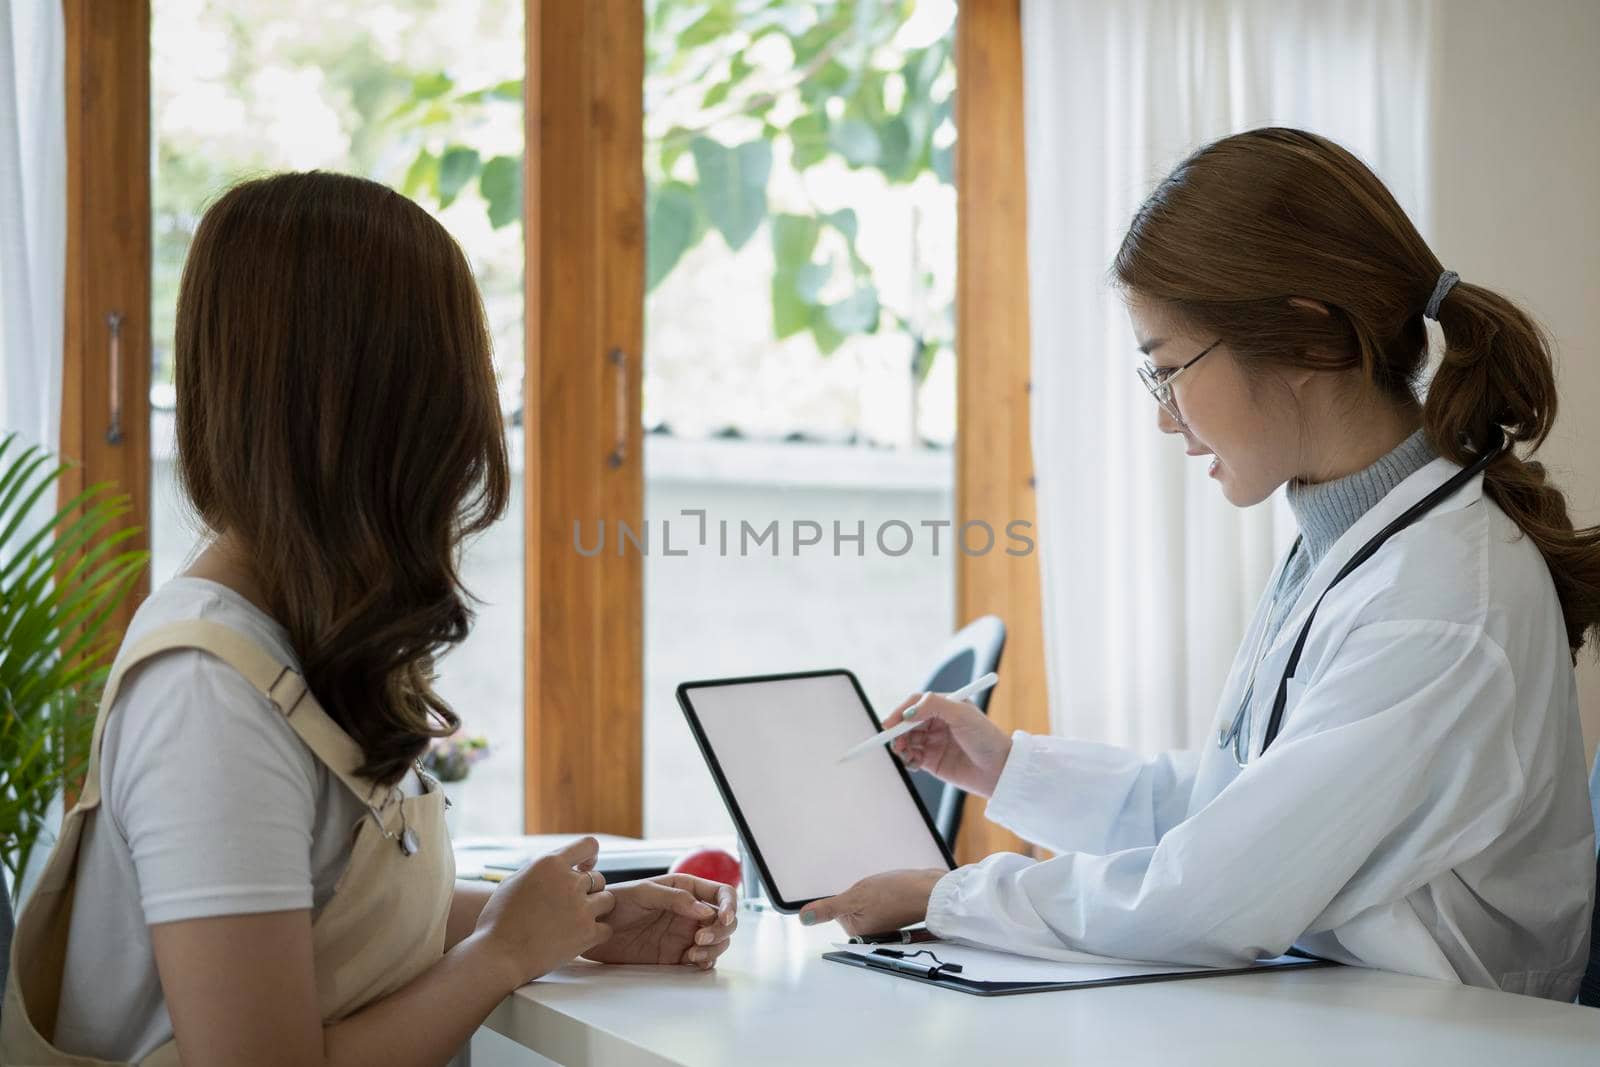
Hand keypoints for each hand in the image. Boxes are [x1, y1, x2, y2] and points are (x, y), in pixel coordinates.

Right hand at [472, 836, 615, 986]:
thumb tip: (558, 865)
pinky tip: (581, 937)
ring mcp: (581, 908)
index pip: (589, 845)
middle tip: (571, 905)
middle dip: (588, 889)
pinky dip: (597, 933)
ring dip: (596, 909)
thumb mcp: (514, 881)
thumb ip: (541, 871)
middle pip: (598, 878)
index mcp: (550, 864)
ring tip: (576, 920)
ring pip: (608, 900)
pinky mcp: (587, 933)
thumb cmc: (498, 920)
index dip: (589, 857)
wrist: (497, 956)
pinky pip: (607, 928)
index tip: (583, 868)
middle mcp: (569, 882)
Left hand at [582, 874, 738, 969]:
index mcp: (686, 889)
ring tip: (694, 953)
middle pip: (725, 921)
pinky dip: (706, 962)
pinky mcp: (676, 955)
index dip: (730, 905)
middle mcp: (690, 912)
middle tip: (700, 938)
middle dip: (721, 931)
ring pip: (718, 942)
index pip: (721, 894)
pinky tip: (694, 961)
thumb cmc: (614, 902)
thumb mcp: (643, 893)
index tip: (723, 918)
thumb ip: (675, 898)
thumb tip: (704, 910)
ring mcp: (685, 934)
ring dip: (714, 948)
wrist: (593, 929)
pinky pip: (702, 960)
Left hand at [799, 869, 945, 937]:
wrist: (934, 890)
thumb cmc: (899, 893)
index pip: (838, 909)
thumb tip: (803, 918)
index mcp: (857, 931)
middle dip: (861, 891)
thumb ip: (829, 908)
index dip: (848, 894)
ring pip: (867, 900)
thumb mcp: (856, 896)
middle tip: (876, 888)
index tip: (861, 892)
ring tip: (887, 888)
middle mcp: (870, 931)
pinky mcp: (896, 913)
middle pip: (853, 904)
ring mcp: (884, 922)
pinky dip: (885, 890)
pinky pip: (882, 899)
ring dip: (874, 889)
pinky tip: (895, 888)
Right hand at [885, 691, 1012, 796]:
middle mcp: (938, 722)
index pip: (915, 704)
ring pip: (907, 740)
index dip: (900, 712)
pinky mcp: (933, 761)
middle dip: (897, 731)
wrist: (1000, 771)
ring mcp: (934, 742)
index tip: (890, 723)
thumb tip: (907, 712)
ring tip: (905, 753)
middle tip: (894, 742)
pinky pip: (912, 758)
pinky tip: (913, 762)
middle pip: (907, 723)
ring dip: (901, 746)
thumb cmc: (986, 739)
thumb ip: (933, 705)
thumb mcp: (962, 714)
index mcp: (945, 706)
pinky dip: (907, 759)